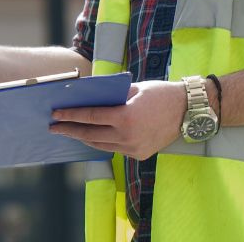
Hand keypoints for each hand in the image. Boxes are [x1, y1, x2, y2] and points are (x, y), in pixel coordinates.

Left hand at [48, 80, 185, 160]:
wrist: (188, 111)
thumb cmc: (160, 94)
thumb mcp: (133, 88)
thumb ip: (111, 95)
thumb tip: (88, 98)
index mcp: (125, 117)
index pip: (90, 117)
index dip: (70, 116)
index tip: (56, 114)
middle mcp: (128, 136)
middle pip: (91, 135)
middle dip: (70, 130)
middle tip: (54, 127)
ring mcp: (134, 148)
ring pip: (101, 145)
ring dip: (83, 138)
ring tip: (69, 132)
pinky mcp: (140, 154)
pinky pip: (114, 149)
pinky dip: (101, 142)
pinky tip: (91, 136)